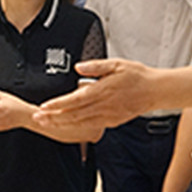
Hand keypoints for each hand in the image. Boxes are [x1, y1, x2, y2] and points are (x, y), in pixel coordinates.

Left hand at [34, 59, 158, 128]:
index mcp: (102, 90)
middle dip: (53, 117)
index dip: (58, 104)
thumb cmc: (136, 75)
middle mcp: (103, 106)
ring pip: (80, 123)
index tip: (44, 106)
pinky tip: (66, 126)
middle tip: (37, 118)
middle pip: (73, 114)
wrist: (155, 91)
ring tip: (45, 123)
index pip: (75, 99)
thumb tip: (78, 68)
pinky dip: (76, 127)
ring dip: (61, 124)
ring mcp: (107, 116)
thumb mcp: (116, 64)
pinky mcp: (111, 122)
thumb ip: (96, 66)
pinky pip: (90, 126)